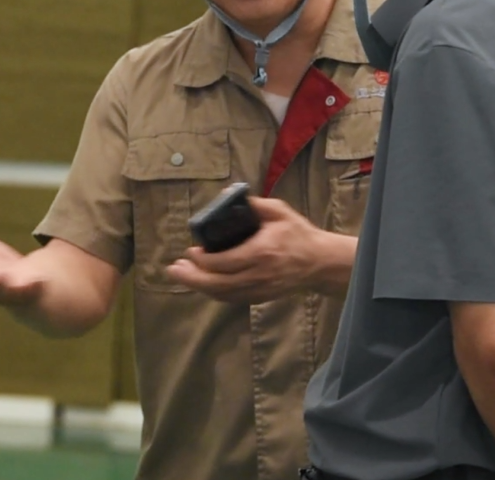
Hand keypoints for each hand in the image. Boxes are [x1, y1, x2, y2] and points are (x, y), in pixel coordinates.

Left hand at [165, 197, 349, 303]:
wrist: (320, 263)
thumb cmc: (298, 234)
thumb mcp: (279, 212)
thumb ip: (254, 204)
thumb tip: (227, 195)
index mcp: (261, 252)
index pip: (224, 262)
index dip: (202, 260)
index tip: (190, 250)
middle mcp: (259, 274)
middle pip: (217, 283)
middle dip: (192, 278)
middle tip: (174, 269)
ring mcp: (260, 289)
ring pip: (222, 294)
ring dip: (199, 287)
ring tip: (182, 276)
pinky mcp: (261, 297)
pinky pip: (232, 299)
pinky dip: (214, 293)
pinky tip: (202, 285)